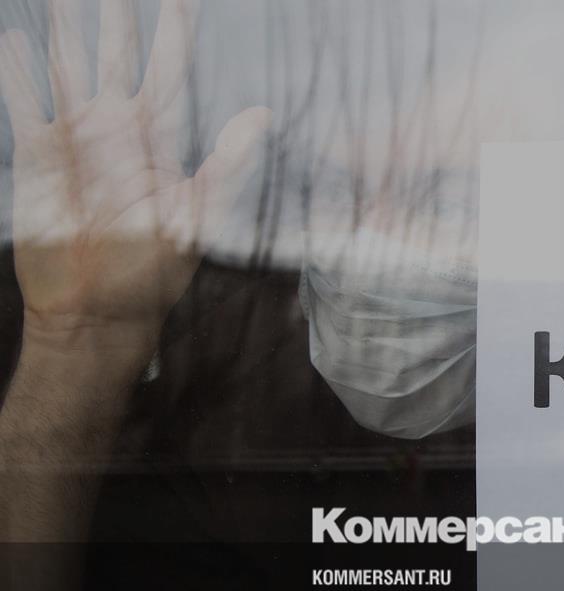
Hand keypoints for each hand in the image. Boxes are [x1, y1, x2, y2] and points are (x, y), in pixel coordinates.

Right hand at [0, 0, 269, 367]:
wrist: (98, 311)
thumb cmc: (154, 273)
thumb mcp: (197, 217)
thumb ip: (225, 163)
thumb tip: (262, 113)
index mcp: (158, 139)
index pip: (167, 68)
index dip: (172, 29)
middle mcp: (116, 129)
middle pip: (115, 55)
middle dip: (115, 13)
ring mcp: (74, 139)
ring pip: (67, 68)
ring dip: (63, 30)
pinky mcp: (36, 157)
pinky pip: (23, 104)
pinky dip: (16, 72)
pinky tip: (13, 39)